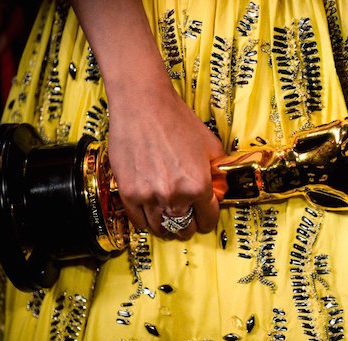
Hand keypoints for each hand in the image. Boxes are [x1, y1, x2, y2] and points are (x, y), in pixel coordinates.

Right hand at [107, 84, 224, 238]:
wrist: (143, 104)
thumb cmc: (177, 120)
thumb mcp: (211, 146)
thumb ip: (218, 172)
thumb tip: (218, 190)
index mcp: (198, 186)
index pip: (208, 220)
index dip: (209, 219)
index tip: (205, 217)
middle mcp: (175, 196)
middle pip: (185, 229)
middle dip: (190, 224)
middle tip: (188, 218)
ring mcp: (149, 197)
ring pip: (162, 229)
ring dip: (168, 227)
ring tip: (169, 219)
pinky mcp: (128, 193)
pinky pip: (139, 222)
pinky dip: (147, 222)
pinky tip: (152, 216)